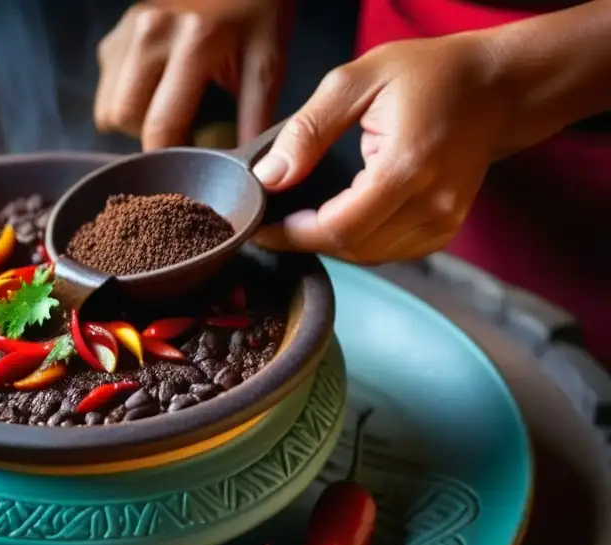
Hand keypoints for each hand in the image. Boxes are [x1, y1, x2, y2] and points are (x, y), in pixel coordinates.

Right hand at [95, 1, 293, 149]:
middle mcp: (150, 31)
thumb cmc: (257, 15)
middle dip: (148, 136)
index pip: (160, 127)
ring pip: (108, 106)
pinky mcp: (116, 32)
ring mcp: (127, 29)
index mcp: (192, 41)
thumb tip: (248, 176)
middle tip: (181, 131)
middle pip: (123, 119)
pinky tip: (158, 86)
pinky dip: (128, 97)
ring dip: (135, 119)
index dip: (173, 158)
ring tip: (170, 108)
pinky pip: (107, 87)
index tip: (192, 164)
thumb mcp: (266, 63)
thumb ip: (255, 119)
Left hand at [253, 33, 519, 263]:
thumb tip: (270, 176)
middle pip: (351, 248)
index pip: (338, 227)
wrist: (496, 86)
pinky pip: (389, 252)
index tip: (261, 227)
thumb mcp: (356, 81)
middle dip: (305, 240)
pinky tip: (341, 219)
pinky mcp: (445, 229)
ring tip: (303, 218)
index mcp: (407, 166)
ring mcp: (443, 220)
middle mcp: (431, 203)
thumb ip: (308, 129)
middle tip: (275, 221)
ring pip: (368, 256)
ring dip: (331, 243)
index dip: (293, 236)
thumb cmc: (429, 74)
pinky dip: (358, 242)